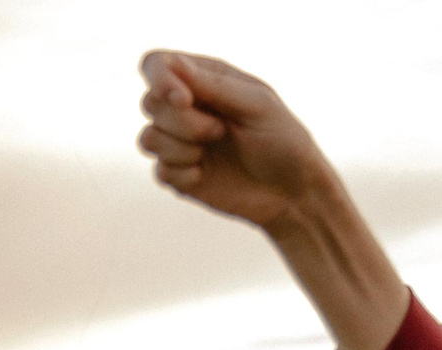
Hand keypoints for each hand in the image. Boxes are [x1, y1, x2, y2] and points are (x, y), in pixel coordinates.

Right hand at [137, 52, 328, 231]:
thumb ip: (213, 85)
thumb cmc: (283, 141)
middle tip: (219, 132)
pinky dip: (180, 174)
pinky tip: (204, 176)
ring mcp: (182, 142)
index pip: (157, 64)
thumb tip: (171, 65)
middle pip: (149, 103)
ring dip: (179, 148)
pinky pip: (159, 171)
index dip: (159, 79)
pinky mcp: (180, 175)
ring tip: (208, 154)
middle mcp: (188, 108)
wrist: (293, 194)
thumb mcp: (256, 106)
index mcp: (205, 79)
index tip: (183, 99)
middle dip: (181, 121)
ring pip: (148, 139)